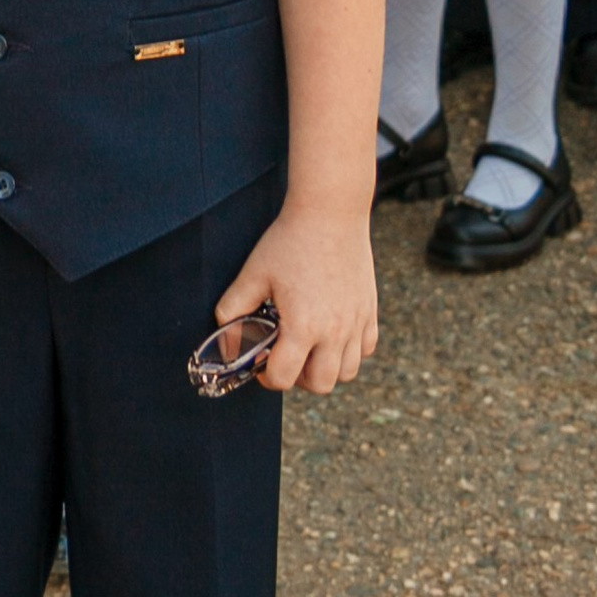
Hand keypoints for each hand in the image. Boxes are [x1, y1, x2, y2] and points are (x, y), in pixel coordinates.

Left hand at [218, 200, 376, 396]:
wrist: (331, 212)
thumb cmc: (289, 240)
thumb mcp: (254, 274)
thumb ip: (233, 310)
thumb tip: (226, 341)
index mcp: (303, 326)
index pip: (284, 378)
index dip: (266, 377)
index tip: (261, 363)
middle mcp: (334, 331)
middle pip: (321, 385)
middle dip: (298, 378)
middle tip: (286, 356)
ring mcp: (356, 322)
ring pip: (347, 373)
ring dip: (326, 368)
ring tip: (310, 346)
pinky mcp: (370, 311)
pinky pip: (365, 349)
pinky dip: (350, 350)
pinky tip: (333, 331)